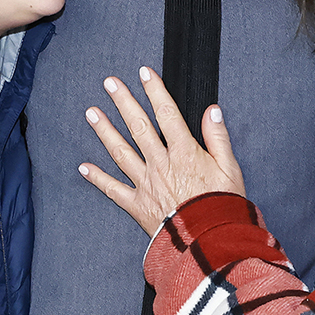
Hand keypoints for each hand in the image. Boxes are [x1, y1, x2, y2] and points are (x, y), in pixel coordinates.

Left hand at [79, 67, 246, 236]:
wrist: (209, 242)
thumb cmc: (222, 207)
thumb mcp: (231, 169)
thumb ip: (218, 138)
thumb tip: (211, 110)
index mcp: (184, 153)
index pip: (167, 113)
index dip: (154, 90)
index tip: (144, 73)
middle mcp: (160, 164)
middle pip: (138, 126)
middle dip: (123, 102)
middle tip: (109, 83)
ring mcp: (145, 184)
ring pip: (121, 152)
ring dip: (104, 131)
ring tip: (91, 112)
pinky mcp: (137, 205)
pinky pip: (113, 189)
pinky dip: (97, 178)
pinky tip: (83, 167)